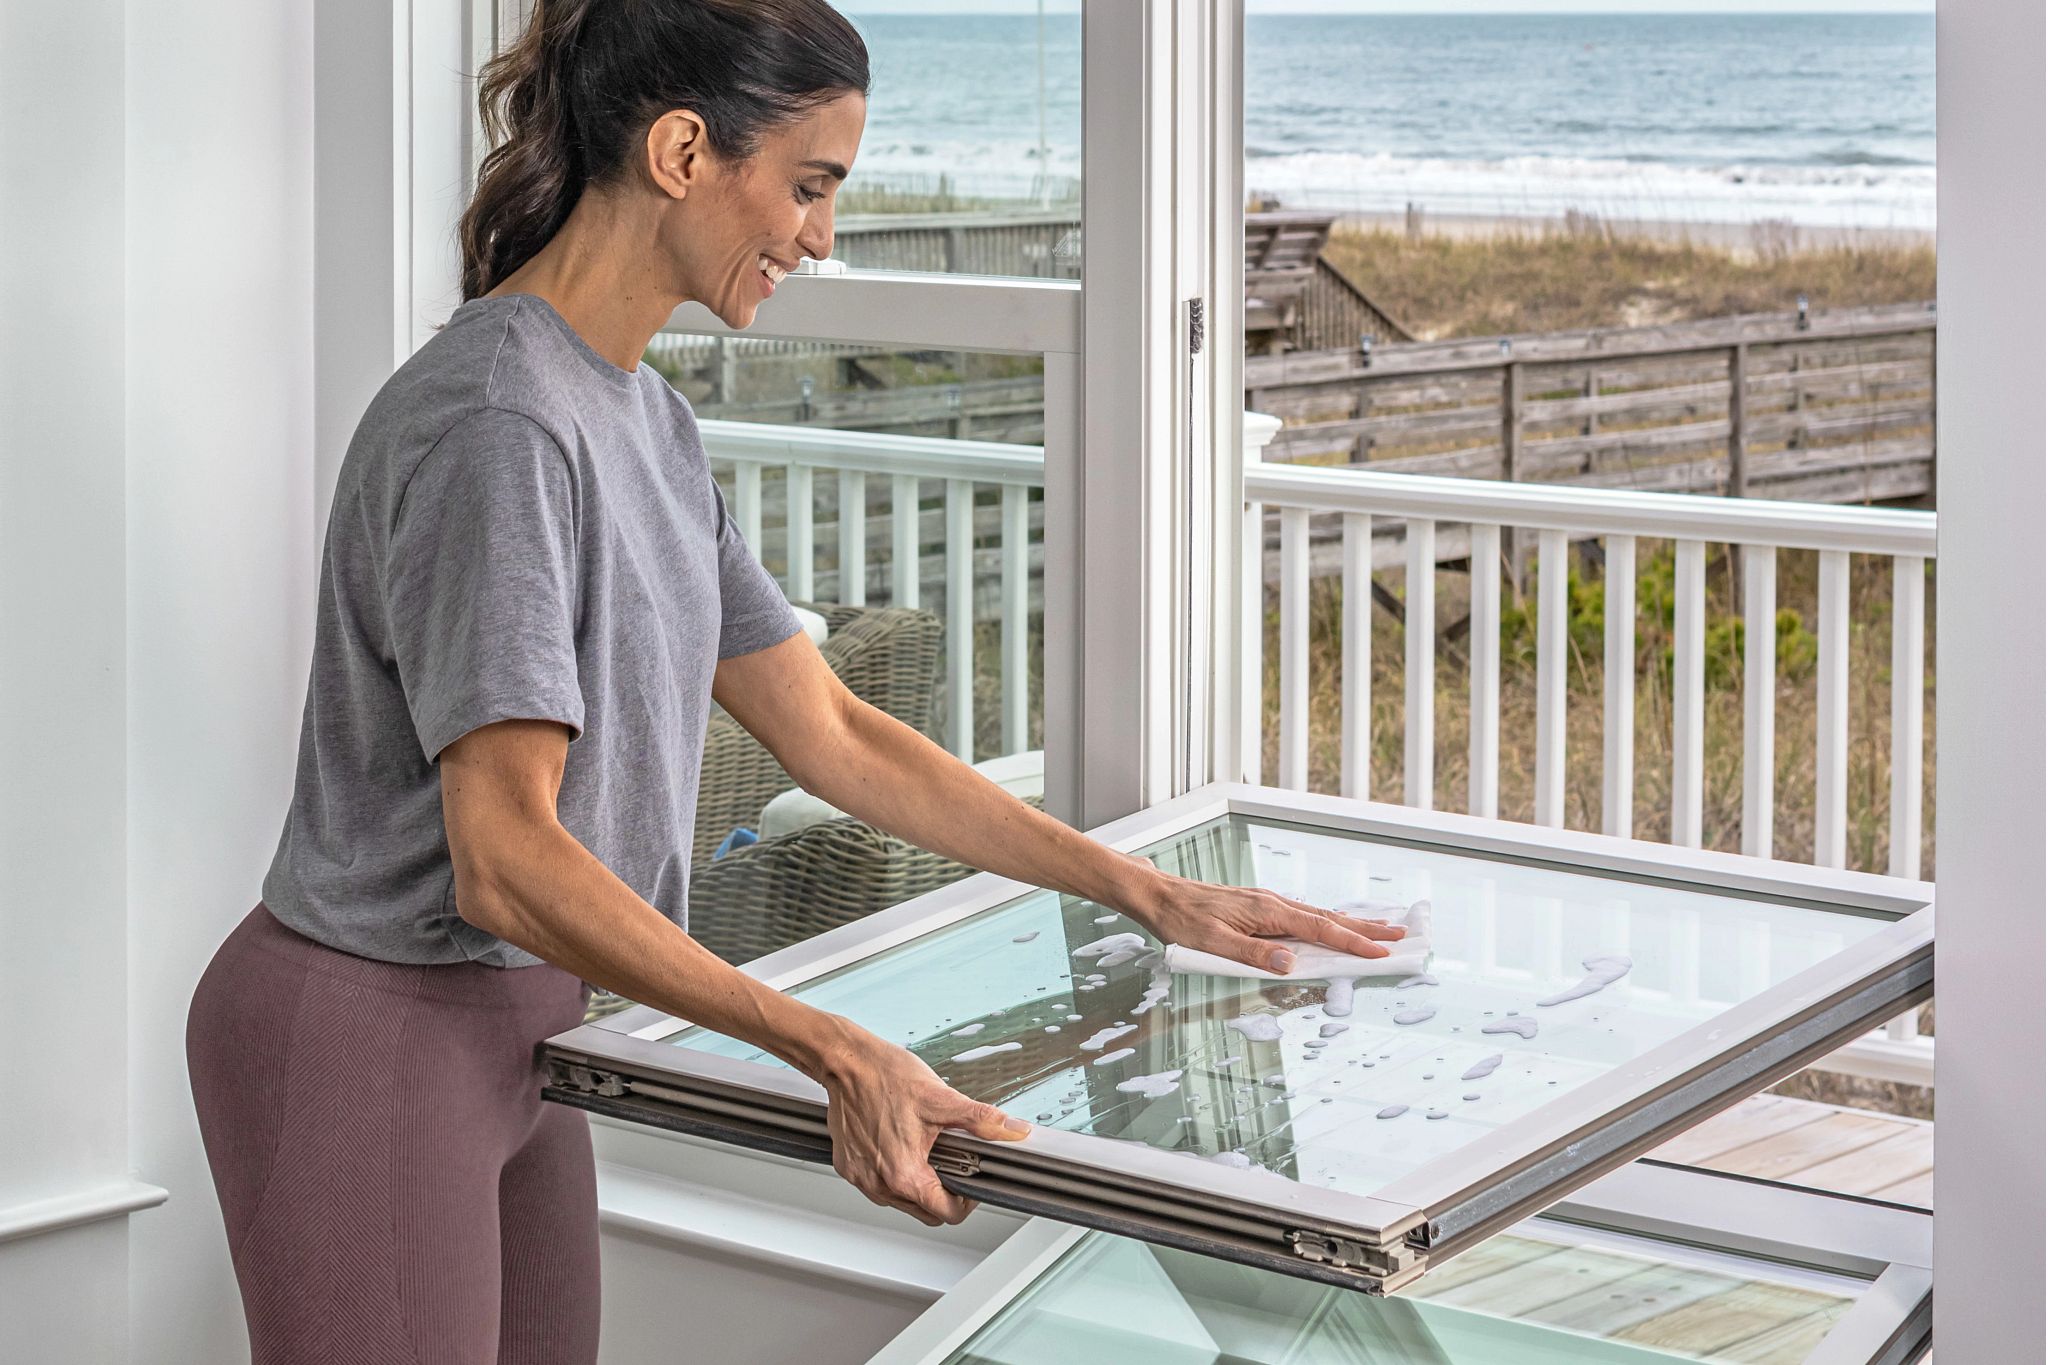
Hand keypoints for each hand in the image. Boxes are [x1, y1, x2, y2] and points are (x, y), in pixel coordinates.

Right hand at [815, 1022, 1030, 1226]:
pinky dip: (893, 1171)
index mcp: (904, 1174)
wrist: (846, 1061)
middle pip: (924, 1211)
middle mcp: (879, 1184)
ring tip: (925, 1149)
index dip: (967, 1200)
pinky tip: (899, 1144)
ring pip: (901, 1199)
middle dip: (943, 1192)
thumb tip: (1014, 1130)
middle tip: (951, 1162)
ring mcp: (861, 1178)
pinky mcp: (849, 1166)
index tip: (970, 1180)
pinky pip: (878, 1183)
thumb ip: (982, 1120)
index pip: (946, 1214)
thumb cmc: (885, 1076)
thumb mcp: (941, 1098)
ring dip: (918, 1182)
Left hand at [1125, 875, 1405, 973]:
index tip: (1381, 951)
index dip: (1352, 942)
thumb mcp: (1212, 943)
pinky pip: (1302, 916)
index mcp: (1267, 911)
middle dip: (1365, 928)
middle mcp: (1272, 904)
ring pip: (1318, 916)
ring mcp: (1267, 905)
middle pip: (1328, 918)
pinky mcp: (1259, 909)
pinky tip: (1330, 928)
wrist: (1159, 896)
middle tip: (1400, 934)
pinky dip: (1326, 923)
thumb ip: (1252, 954)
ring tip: (1378, 929)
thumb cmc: (1181, 920)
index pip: (1319, 930)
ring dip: (1349, 924)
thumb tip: (1290, 963)